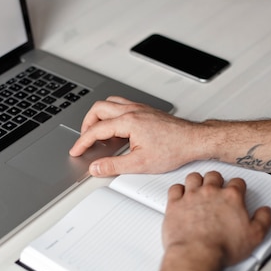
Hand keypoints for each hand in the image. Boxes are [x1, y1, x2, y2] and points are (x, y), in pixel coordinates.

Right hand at [69, 96, 200, 176]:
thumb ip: (114, 166)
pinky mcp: (146, 110)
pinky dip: (111, 114)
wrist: (194, 140)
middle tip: (84, 139)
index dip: (82, 141)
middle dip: (86, 124)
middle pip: (98, 109)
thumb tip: (96, 167)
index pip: (96, 130)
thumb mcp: (140, 164)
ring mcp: (140, 108)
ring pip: (110, 103)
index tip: (76, 150)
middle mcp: (133, 110)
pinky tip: (115, 128)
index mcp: (128, 122)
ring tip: (96, 131)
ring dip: (98, 116)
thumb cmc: (174, 148)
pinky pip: (121, 105)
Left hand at [162, 172, 270, 266]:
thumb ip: (263, 220)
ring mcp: (191, 197)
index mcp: (231, 197)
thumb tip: (265, 212)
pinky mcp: (175, 204)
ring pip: (194, 178)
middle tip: (217, 189)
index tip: (237, 192)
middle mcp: (210, 192)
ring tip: (199, 189)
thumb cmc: (222, 247)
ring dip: (197, 181)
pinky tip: (181, 195)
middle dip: (217, 181)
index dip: (238, 187)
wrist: (197, 254)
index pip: (237, 182)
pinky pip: (175, 188)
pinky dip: (178, 190)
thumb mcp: (254, 236)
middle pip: (214, 176)